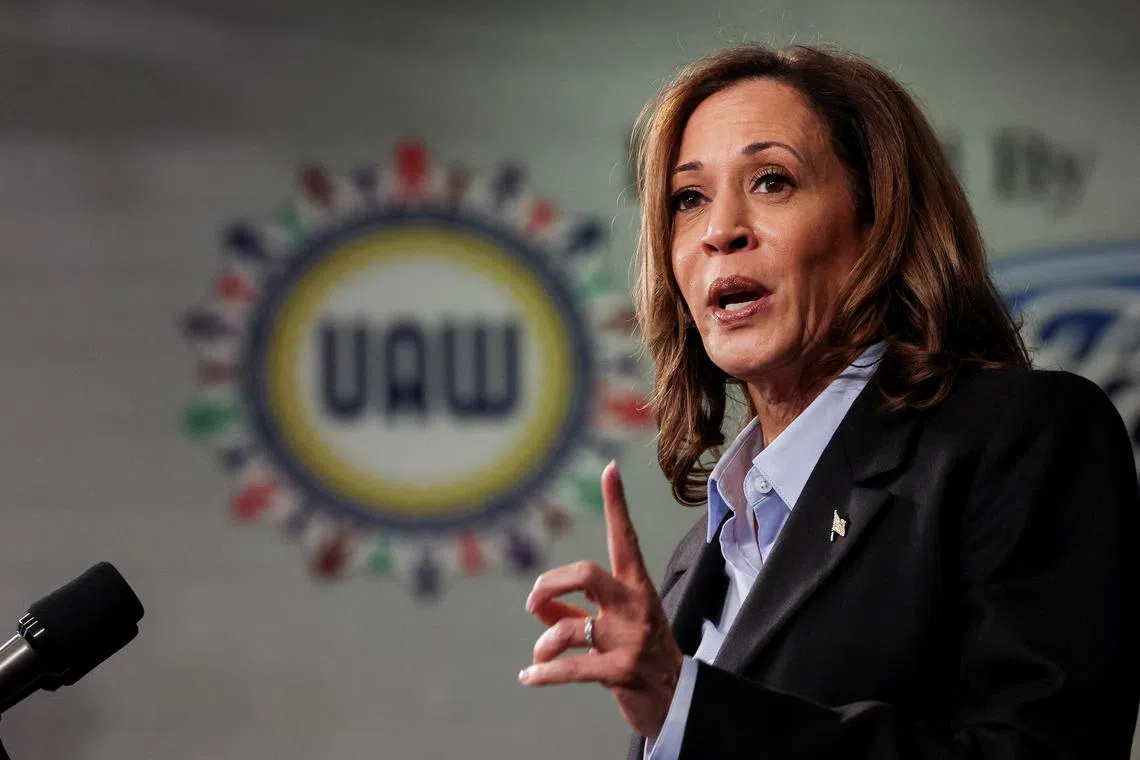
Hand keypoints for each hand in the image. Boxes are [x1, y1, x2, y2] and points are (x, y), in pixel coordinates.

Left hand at [520, 461, 682, 740]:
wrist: (678, 701)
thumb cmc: (639, 656)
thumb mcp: (611, 628)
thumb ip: (571, 612)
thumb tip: (536, 605)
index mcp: (636, 587)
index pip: (625, 539)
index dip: (616, 504)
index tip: (610, 468)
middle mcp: (636, 606)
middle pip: (587, 574)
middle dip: (550, 584)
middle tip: (534, 599)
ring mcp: (631, 638)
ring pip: (572, 627)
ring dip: (545, 643)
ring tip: (539, 656)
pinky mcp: (622, 671)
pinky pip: (572, 667)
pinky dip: (543, 674)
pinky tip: (528, 677)